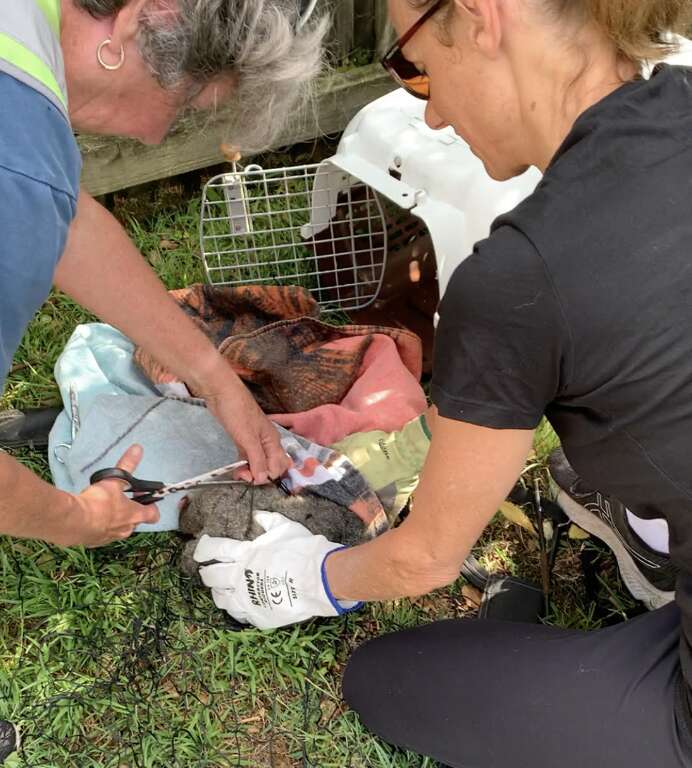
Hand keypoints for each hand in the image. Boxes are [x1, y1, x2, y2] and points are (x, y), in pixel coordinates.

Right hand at [58, 445, 159, 547]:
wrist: (72, 522)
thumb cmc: (98, 502)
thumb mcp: (113, 481)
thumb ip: (126, 465)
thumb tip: (137, 449)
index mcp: (135, 516)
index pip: (153, 515)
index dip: (152, 506)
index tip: (145, 498)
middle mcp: (125, 530)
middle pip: (134, 522)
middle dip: (130, 511)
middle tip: (121, 498)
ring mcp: (109, 538)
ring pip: (117, 529)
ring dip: (114, 519)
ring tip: (103, 506)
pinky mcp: (93, 543)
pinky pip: (100, 534)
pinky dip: (98, 526)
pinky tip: (89, 517)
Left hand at [194, 511, 361, 628]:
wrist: (318, 579)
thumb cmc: (302, 549)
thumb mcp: (286, 528)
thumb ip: (269, 521)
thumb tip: (257, 515)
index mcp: (245, 553)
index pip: (215, 549)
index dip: (203, 548)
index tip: (200, 549)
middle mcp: (240, 576)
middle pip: (211, 576)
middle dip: (206, 573)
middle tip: (207, 572)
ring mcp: (247, 599)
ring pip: (220, 599)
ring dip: (218, 593)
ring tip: (222, 591)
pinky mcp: (257, 616)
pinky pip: (239, 615)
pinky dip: (238, 609)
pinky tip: (241, 606)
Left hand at [203, 376, 289, 484]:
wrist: (222, 393)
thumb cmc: (237, 411)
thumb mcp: (248, 438)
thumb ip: (257, 459)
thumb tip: (264, 479)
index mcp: (273, 441)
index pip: (278, 467)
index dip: (267, 476)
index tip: (252, 478)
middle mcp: (267, 442)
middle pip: (270, 465)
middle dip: (260, 475)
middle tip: (245, 476)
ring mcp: (255, 441)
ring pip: (258, 462)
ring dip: (250, 471)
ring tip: (238, 473)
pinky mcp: (243, 439)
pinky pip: (247, 456)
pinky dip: (243, 464)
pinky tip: (236, 469)